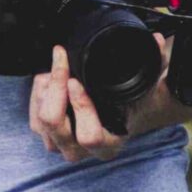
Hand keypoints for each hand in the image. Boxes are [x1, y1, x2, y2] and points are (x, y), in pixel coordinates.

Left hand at [30, 37, 170, 162]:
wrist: (123, 117)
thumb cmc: (133, 104)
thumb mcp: (146, 86)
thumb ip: (155, 64)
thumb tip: (157, 40)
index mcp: (109, 144)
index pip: (89, 135)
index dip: (80, 108)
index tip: (76, 81)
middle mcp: (83, 151)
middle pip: (55, 127)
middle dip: (54, 91)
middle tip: (61, 64)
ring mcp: (63, 145)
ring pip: (41, 123)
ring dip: (45, 92)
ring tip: (56, 69)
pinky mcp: (49, 137)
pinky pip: (34, 120)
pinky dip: (37, 96)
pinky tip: (47, 79)